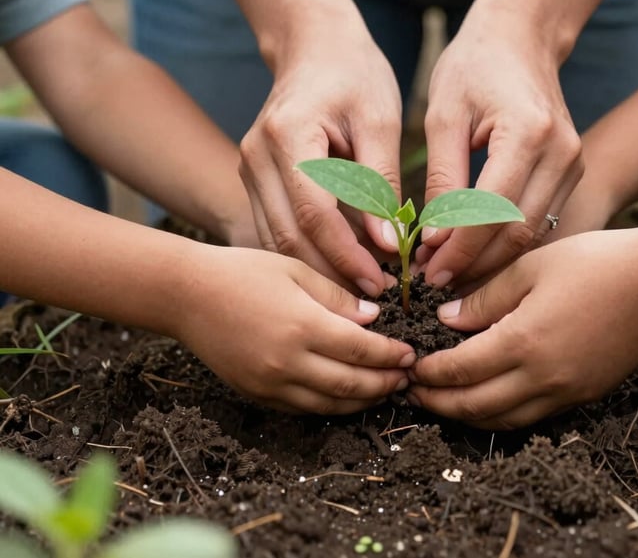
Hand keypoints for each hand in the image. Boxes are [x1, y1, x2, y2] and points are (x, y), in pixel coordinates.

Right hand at [174, 245, 415, 413]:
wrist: (186, 295)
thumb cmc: (243, 272)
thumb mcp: (295, 270)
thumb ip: (337, 297)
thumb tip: (374, 318)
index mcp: (302, 326)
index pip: (361, 350)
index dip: (390, 355)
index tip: (410, 353)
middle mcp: (288, 362)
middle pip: (351, 384)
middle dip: (385, 383)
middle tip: (406, 378)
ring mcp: (270, 383)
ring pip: (329, 404)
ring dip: (362, 401)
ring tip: (384, 390)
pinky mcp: (256, 394)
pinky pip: (302, 408)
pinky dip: (330, 405)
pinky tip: (345, 395)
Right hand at [239, 10, 402, 296]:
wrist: (314, 47)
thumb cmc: (355, 76)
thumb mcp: (379, 121)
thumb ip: (381, 183)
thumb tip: (388, 246)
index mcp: (288, 136)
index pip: (315, 214)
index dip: (348, 255)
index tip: (382, 284)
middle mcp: (256, 156)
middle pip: (288, 236)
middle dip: (331, 274)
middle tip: (373, 300)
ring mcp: (248, 168)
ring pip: (277, 239)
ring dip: (316, 270)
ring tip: (359, 292)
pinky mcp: (254, 178)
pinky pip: (276, 227)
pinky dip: (305, 252)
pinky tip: (337, 267)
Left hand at [408, 229, 637, 428]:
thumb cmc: (593, 262)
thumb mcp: (529, 267)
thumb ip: (484, 297)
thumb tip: (446, 320)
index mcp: (523, 342)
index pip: (459, 370)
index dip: (429, 374)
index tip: (409, 367)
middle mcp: (543, 377)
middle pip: (475, 406)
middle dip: (439, 403)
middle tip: (413, 393)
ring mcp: (566, 391)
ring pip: (504, 420)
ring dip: (467, 415)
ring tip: (443, 401)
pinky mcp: (585, 394)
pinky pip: (533, 416)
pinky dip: (501, 414)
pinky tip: (488, 398)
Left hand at [416, 0, 583, 287]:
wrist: (520, 35)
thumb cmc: (473, 67)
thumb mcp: (443, 117)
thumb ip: (442, 179)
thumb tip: (434, 239)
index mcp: (528, 134)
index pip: (492, 213)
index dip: (458, 249)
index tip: (426, 268)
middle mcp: (562, 153)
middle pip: (518, 232)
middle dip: (474, 263)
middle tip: (433, 278)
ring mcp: (574, 163)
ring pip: (533, 233)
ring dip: (490, 258)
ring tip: (448, 268)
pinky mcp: (572, 170)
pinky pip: (540, 219)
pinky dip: (506, 241)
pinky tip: (474, 249)